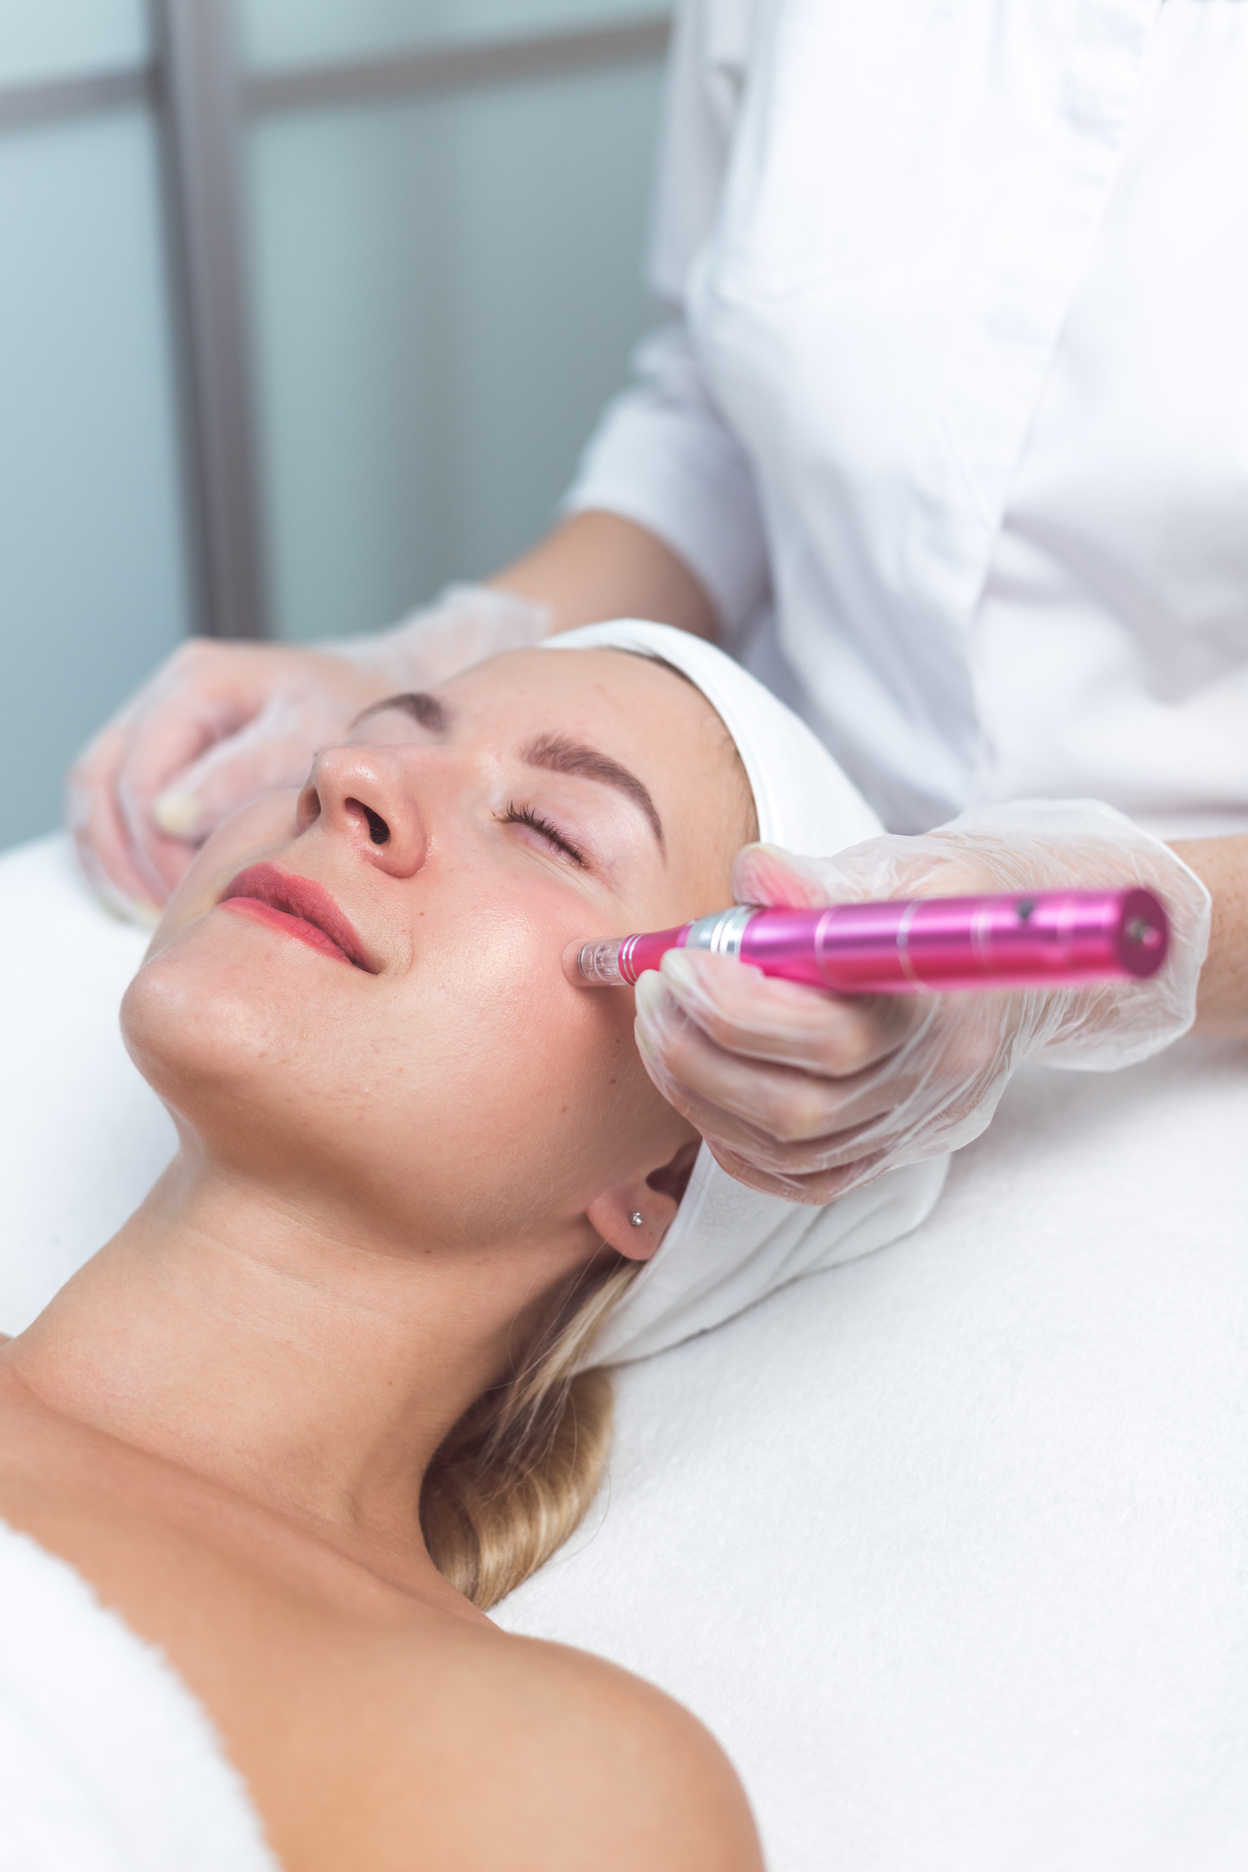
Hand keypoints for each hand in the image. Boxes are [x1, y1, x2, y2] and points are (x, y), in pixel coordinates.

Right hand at [67, 585, 550, 920]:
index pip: (141, 777)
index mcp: (201, 681)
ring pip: (92, 795)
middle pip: (99, 783)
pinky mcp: (163, 752)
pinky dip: (118, 852)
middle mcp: (168, 692)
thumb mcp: (315, 745)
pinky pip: (107, 804)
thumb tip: (166, 819)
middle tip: (168, 917)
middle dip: (127, 860)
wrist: (393, 710)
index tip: (195, 898)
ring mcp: (158, 718)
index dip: (156, 849)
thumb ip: (243, 778)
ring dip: (113, 861)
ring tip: (155, 914)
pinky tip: (153, 896)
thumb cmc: (361, 721)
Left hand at [632, 801, 1211, 1202]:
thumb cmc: (941, 900)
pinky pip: (799, 1178)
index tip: (677, 962)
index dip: (736, 1009)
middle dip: (697, 1054)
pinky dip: (732, 1141)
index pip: (829, 1037)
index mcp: (937, 1001)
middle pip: (798, 1109)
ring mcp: (910, 1126)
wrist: (1011, 955)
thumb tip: (757, 875)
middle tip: (652, 994)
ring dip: (699, 1094)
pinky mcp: (889, 1152)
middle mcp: (929, 1079)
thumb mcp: (898, 865)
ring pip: (787, 1150)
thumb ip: (824, 876)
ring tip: (662, 1026)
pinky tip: (702, 1084)